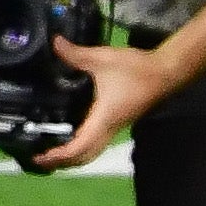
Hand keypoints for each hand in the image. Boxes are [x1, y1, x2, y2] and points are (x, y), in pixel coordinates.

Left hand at [33, 37, 175, 171]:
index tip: (40, 158)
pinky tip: (72, 137)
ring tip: (52, 153)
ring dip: (73, 158)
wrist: (165, 73)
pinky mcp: (117, 123)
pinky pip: (97, 143)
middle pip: (84, 157)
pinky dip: (82, 148)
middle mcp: (108, 129)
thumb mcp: (102, 59)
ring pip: (92, 152)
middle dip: (62, 163)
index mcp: (102, 119)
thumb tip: (55, 42)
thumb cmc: (136, 69)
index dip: (59, 156)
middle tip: (40, 159)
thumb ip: (76, 54)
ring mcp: (114, 128)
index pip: (78, 147)